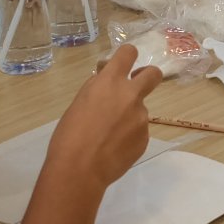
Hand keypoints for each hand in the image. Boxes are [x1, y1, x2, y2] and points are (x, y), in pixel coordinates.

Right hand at [41, 46, 163, 190]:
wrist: (80, 170)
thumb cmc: (69, 135)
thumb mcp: (80, 102)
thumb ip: (98, 88)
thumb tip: (106, 81)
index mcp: (109, 82)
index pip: (128, 53)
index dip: (127, 55)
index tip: (122, 62)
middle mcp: (130, 95)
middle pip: (154, 74)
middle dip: (147, 75)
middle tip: (135, 86)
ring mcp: (141, 117)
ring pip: (140, 109)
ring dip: (129, 115)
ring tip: (108, 135)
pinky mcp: (145, 138)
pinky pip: (139, 131)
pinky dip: (129, 135)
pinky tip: (113, 147)